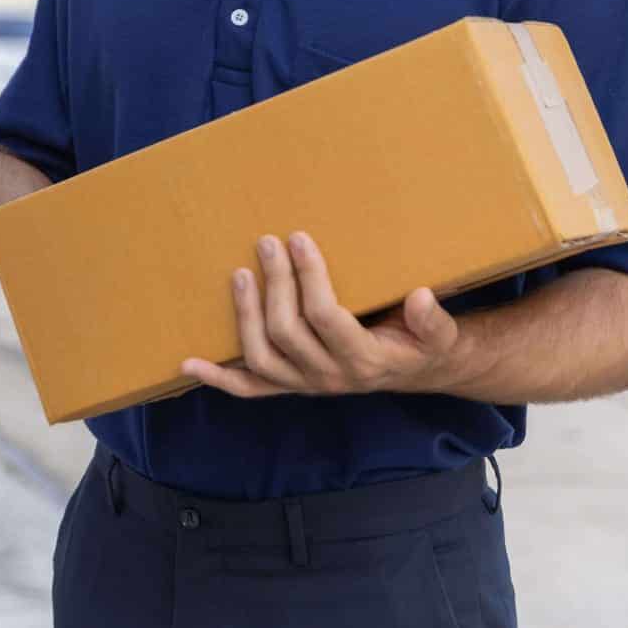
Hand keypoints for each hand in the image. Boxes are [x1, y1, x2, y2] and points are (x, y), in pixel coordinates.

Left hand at [181, 232, 463, 398]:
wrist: (414, 371)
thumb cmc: (423, 343)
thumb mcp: (440, 333)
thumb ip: (433, 320)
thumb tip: (421, 297)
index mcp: (364, 360)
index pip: (327, 316)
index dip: (310, 277)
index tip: (299, 239)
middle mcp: (329, 377)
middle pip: (287, 331)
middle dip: (275, 284)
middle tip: (267, 243)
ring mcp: (304, 384)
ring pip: (261, 356)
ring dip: (245, 315)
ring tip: (240, 274)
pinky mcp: (287, 384)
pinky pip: (248, 388)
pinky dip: (218, 377)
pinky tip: (188, 362)